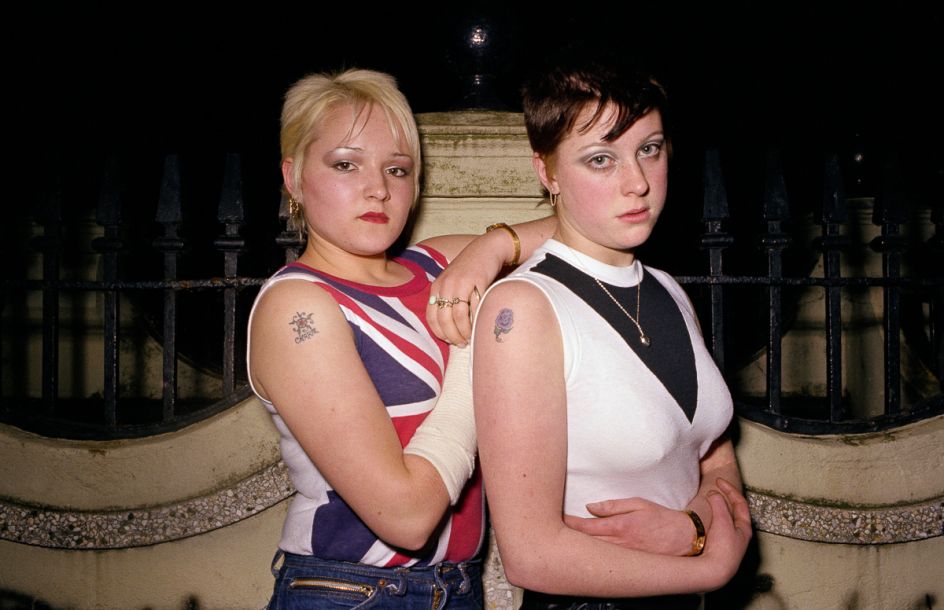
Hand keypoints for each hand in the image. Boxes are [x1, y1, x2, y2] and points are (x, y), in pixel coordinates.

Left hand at [427, 237, 504, 345]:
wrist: (487, 249)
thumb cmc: (470, 270)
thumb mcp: (451, 282)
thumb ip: (446, 300)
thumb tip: (448, 328)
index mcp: (436, 287)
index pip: (431, 317)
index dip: (439, 333)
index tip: (449, 341)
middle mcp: (445, 285)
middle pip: (444, 319)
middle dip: (453, 336)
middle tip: (461, 344)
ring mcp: (460, 283)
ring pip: (458, 316)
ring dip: (464, 331)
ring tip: (470, 339)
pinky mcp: (476, 282)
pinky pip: (475, 307)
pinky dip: (476, 321)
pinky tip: (479, 327)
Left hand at [563, 497, 697, 555]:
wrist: (685, 539)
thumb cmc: (662, 518)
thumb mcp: (639, 503)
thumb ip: (613, 505)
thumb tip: (590, 507)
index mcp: (620, 526)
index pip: (587, 526)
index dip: (570, 523)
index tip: (557, 518)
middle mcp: (619, 544)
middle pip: (586, 542)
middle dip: (568, 537)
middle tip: (551, 531)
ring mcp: (623, 556)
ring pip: (594, 553)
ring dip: (578, 547)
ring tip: (562, 542)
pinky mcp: (628, 564)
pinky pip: (606, 561)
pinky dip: (592, 557)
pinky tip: (584, 554)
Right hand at [698, 478, 752, 589]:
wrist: (714, 571)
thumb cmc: (723, 549)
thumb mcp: (722, 520)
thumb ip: (718, 503)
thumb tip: (713, 493)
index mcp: (744, 528)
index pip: (740, 502)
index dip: (730, 489)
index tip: (718, 481)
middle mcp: (739, 535)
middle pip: (733, 511)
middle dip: (724, 499)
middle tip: (714, 490)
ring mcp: (729, 542)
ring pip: (724, 520)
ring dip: (717, 509)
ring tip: (707, 503)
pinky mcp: (718, 548)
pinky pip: (715, 528)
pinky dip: (710, 519)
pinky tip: (702, 521)